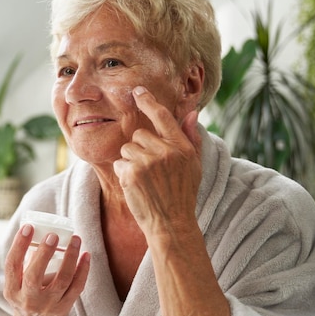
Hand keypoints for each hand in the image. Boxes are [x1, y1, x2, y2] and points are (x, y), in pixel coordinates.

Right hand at [4, 224, 89, 315]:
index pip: (12, 265)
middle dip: (44, 254)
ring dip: (70, 258)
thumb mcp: (16, 284)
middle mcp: (28, 299)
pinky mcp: (64, 308)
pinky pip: (76, 287)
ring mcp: (47, 305)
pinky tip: (86, 255)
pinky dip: (83, 270)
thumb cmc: (26, 296)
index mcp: (12, 290)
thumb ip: (23, 262)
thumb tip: (37, 230)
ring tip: (75, 239)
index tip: (28, 227)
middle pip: (34, 276)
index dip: (19, 245)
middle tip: (53, 235)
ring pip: (61, 281)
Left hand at [113, 85, 201, 234]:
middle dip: (140, 148)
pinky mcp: (132, 173)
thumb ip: (192, 137)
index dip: (149, 102)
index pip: (163, 116)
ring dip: (131, 161)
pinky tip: (136, 187)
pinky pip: (119, 163)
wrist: (171, 224)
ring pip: (127, 148)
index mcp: (182, 147)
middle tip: (150, 169)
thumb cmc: (183, 194)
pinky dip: (124, 174)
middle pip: (139, 134)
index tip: (138, 91)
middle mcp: (166, 151)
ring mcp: (148, 162)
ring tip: (145, 179)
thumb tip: (192, 112)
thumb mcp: (194, 165)